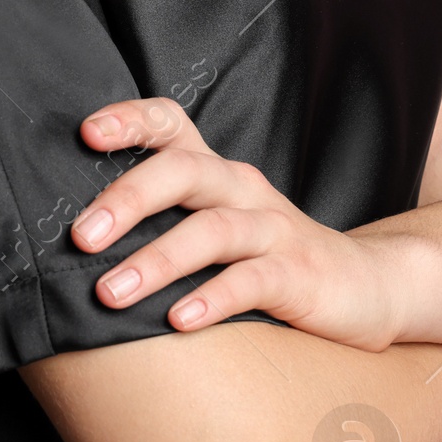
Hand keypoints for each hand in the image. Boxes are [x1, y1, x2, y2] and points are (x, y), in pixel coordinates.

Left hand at [68, 97, 406, 349]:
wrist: (367, 286)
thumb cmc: (269, 258)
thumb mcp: (216, 226)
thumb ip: (160, 224)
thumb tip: (74, 242)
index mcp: (215, 172)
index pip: (171, 122)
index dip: (130, 120)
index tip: (86, 134)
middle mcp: (242, 188)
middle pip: (183, 172)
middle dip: (127, 200)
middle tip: (81, 237)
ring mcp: (273, 229)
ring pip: (212, 230)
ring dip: (157, 260)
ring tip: (111, 294)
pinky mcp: (298, 274)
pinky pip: (252, 281)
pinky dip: (212, 299)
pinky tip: (178, 321)